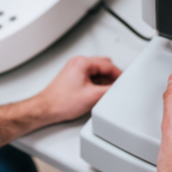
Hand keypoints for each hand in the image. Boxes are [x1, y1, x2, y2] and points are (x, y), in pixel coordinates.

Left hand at [0, 56, 121, 145]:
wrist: (46, 109)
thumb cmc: (61, 102)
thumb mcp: (93, 96)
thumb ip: (110, 90)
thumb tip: (119, 87)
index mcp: (82, 62)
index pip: (108, 64)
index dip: (119, 74)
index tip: (125, 82)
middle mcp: (77, 63)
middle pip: (103, 66)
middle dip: (111, 78)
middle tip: (116, 89)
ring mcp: (74, 70)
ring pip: (97, 73)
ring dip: (103, 82)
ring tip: (104, 94)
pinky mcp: (72, 78)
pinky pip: (90, 78)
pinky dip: (96, 85)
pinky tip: (96, 95)